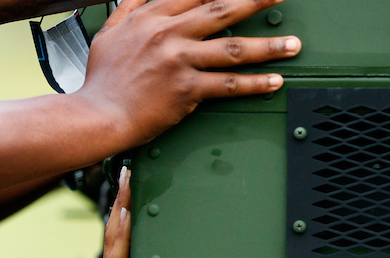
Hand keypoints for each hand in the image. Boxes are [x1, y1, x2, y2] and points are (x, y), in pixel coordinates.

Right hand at [79, 0, 300, 145]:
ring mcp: (179, 61)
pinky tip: (274, 81)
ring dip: (268, 46)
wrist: (96, 115)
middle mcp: (168, 34)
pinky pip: (228, 85)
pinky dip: (254, 84)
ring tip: (293, 45)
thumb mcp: (109, 32)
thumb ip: (129, 8)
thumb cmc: (100, 80)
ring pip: (233, 48)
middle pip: (222, 9)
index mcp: (151, 17)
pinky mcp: (186, 90)